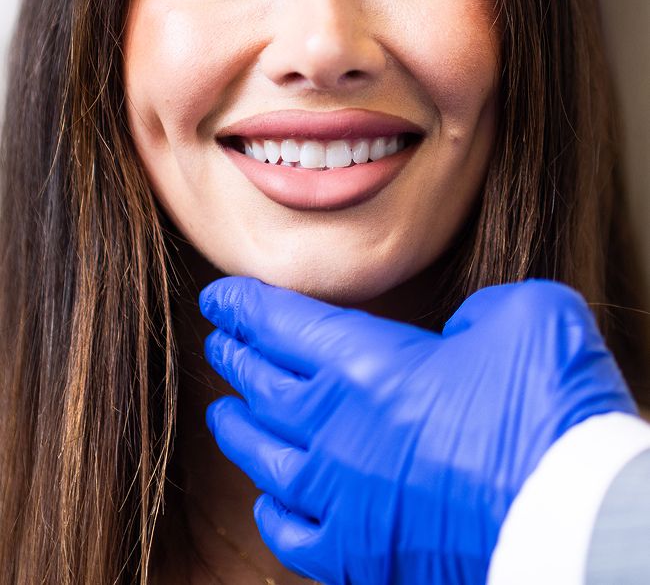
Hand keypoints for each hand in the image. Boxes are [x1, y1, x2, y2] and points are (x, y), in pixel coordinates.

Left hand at [199, 278, 636, 584]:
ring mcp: (343, 496)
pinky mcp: (362, 556)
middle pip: (261, 384)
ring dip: (238, 428)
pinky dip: (273, 511)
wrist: (573, 513)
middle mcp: (336, 428)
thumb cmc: (548, 407)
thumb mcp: (521, 315)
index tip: (218, 297)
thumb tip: (460, 336)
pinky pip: (292, 534)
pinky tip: (270, 500)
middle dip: (235, 358)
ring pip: (263, 457)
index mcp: (365, 364)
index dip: (241, 306)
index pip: (277, 323)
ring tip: (224, 412)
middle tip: (220, 343)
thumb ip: (475, 315)